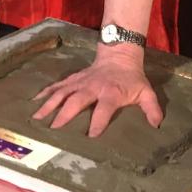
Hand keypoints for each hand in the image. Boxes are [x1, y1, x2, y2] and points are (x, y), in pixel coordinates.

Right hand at [32, 45, 162, 136]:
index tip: (91, 136)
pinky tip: (34, 101)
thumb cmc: (132, 79)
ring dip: (49, 104)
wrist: (119, 55)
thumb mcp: (146, 92)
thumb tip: (157, 125)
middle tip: (54, 130)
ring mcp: (80, 82)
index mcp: (111, 93)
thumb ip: (151, 109)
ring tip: (37, 118)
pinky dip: (45, 92)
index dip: (98, 122)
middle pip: (77, 100)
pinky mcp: (73, 79)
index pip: (104, 108)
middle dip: (65, 114)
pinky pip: (57, 85)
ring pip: (62, 92)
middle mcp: (93, 87)